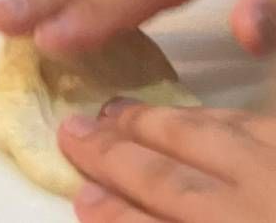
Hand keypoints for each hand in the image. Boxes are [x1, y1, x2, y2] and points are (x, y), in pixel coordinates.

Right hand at [58, 99, 275, 222]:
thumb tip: (118, 203)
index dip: (115, 217)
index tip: (81, 197)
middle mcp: (251, 209)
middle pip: (168, 180)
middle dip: (115, 156)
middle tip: (72, 131)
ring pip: (206, 138)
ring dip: (153, 125)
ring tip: (115, 112)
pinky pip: (252, 123)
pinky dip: (214, 116)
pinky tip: (193, 113)